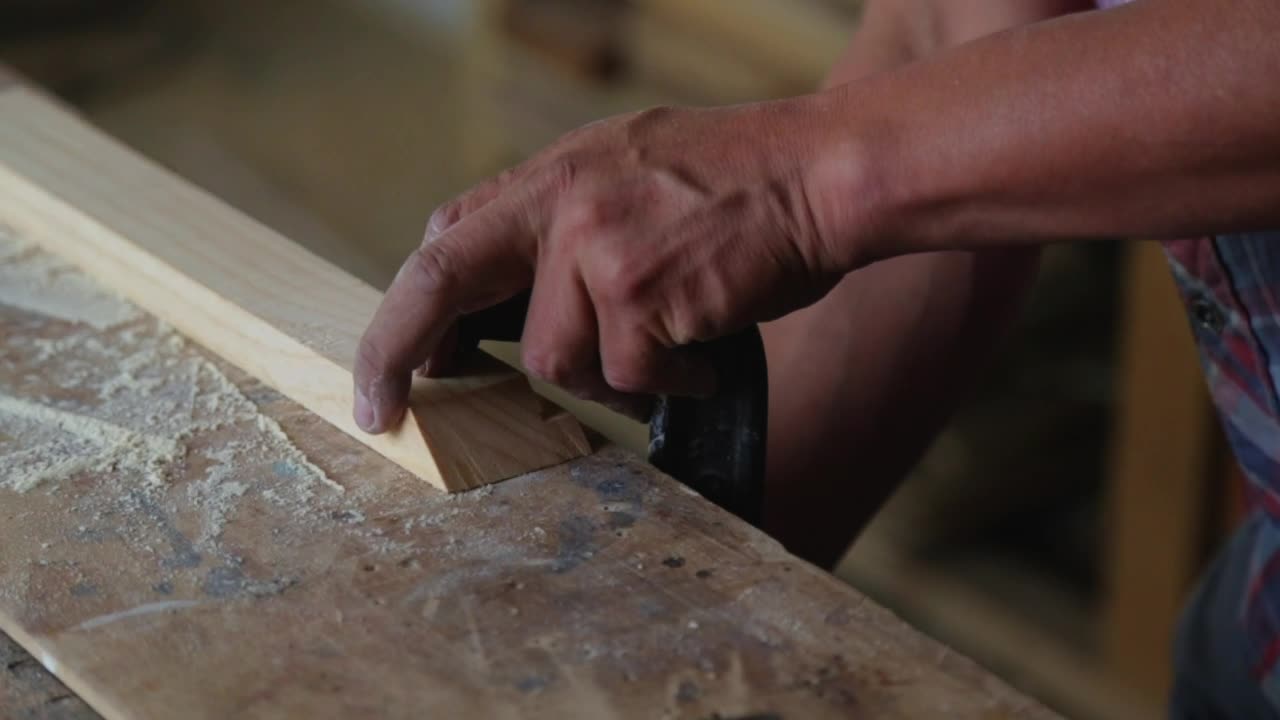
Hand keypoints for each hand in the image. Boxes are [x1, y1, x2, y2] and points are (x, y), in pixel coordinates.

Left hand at [353, 96, 862, 432]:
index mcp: (554, 175)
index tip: (395, 364)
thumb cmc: (740, 183)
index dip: (412, 307)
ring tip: (671, 345)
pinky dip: (671, 380)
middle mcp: (562, 204)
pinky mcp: (640, 293)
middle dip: (397, 352)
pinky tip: (704, 347)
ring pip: (557, 360)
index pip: (449, 238)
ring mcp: (596, 247)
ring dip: (612, 374)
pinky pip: (631, 374)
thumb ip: (565, 221)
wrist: (823, 172)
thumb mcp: (630, 168)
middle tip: (380, 410)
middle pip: (443, 282)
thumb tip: (515, 296)